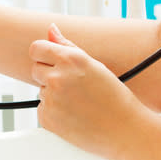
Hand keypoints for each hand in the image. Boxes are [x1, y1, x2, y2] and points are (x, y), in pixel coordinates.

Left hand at [29, 24, 145, 159]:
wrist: (125, 130)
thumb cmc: (113, 97)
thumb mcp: (93, 65)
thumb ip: (66, 46)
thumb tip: (51, 29)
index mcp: (71, 60)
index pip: (36, 48)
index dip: (41, 55)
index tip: (47, 61)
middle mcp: (58, 77)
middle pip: (35, 70)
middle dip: (48, 76)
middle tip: (72, 87)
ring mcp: (51, 99)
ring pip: (41, 91)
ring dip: (53, 95)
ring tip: (78, 103)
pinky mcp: (47, 119)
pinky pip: (42, 110)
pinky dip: (54, 113)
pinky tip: (73, 115)